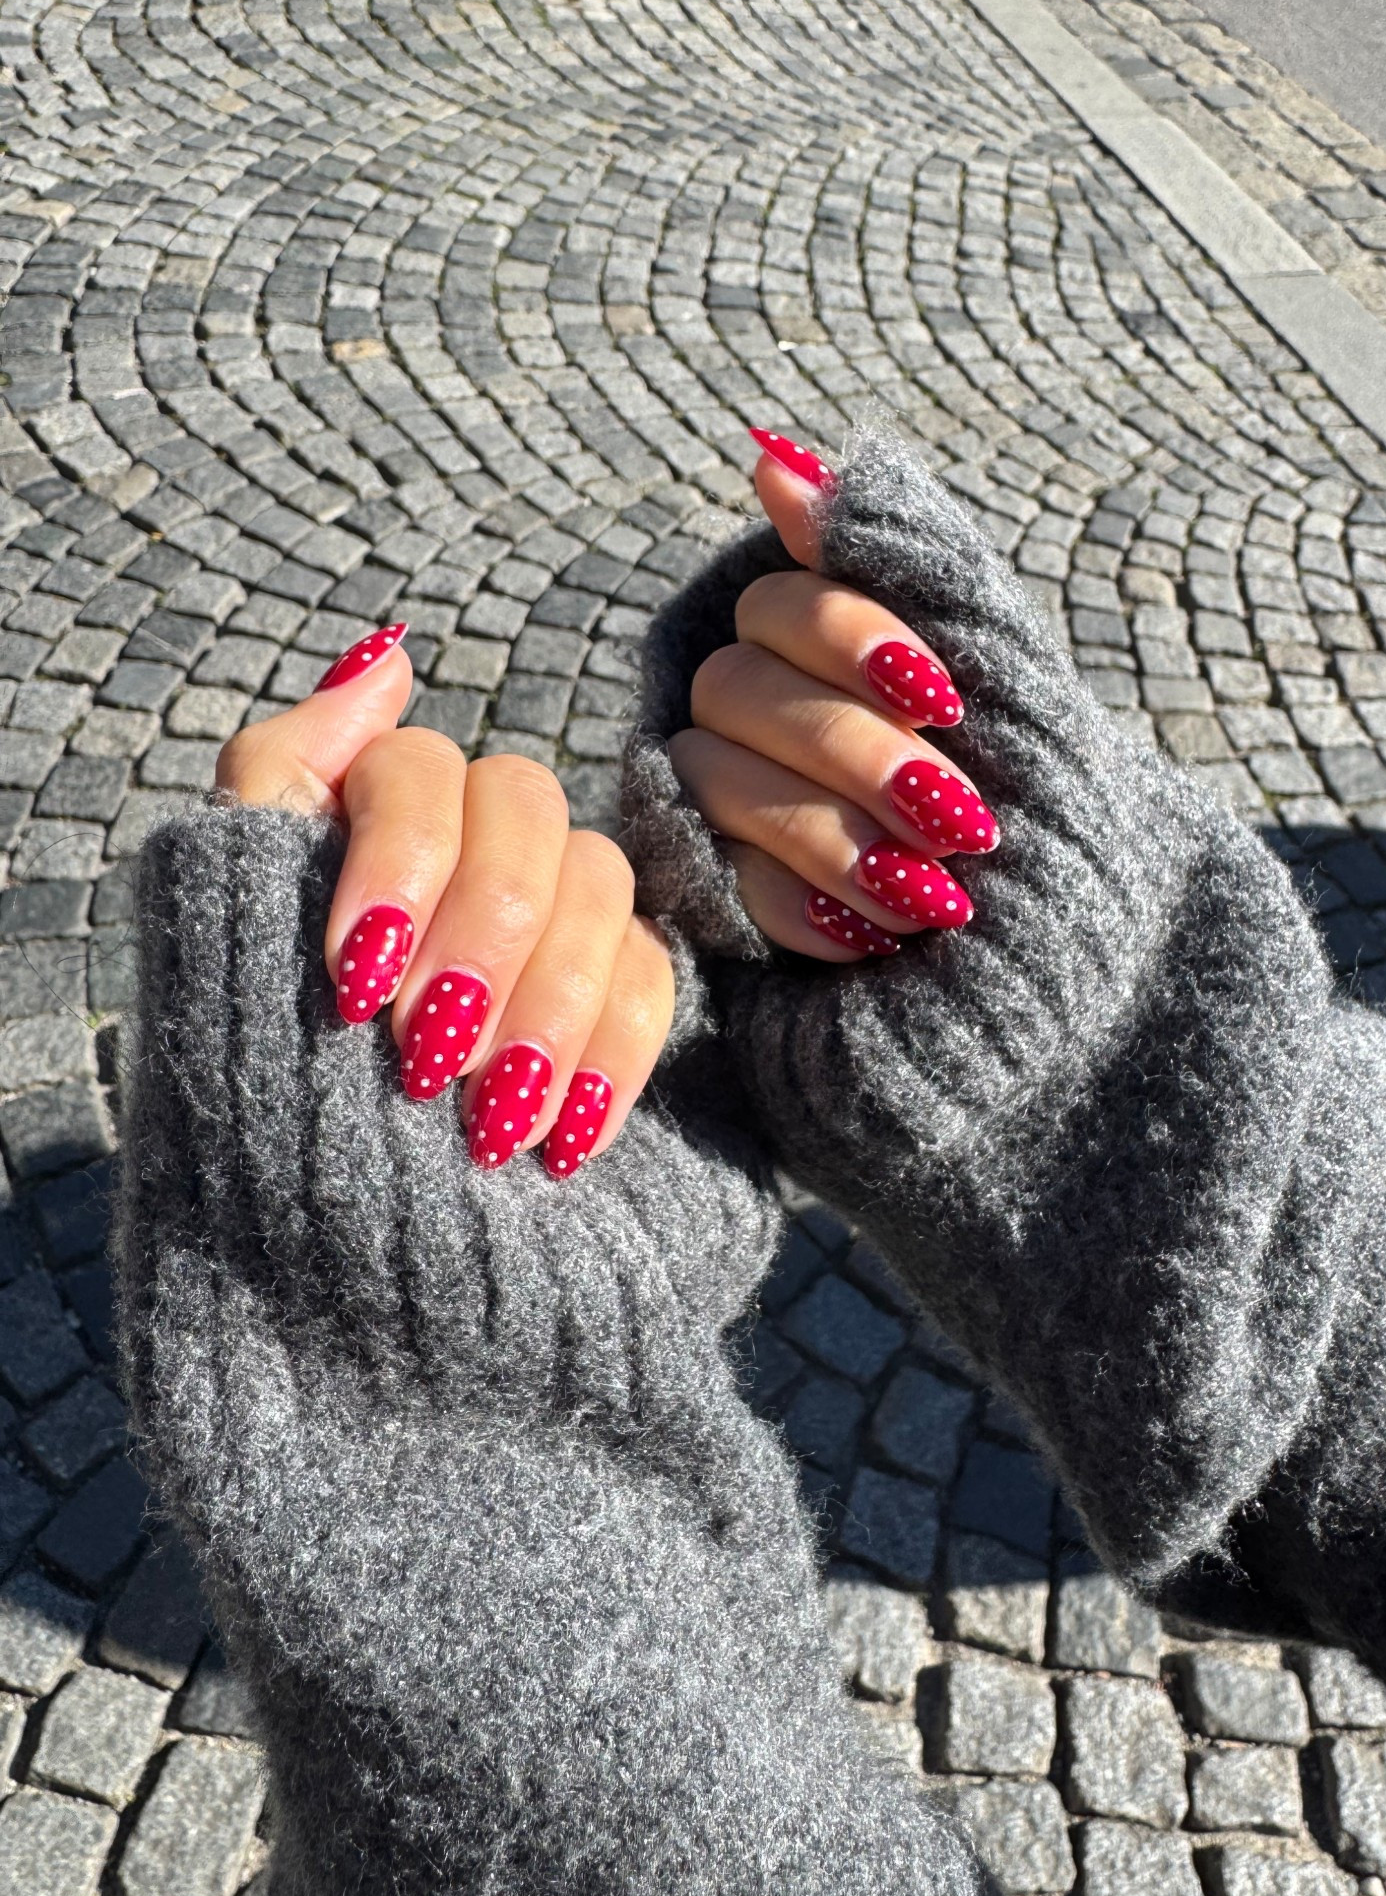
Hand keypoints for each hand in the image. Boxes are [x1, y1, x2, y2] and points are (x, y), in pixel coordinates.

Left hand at [213, 626, 673, 1177]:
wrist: (312, 1241)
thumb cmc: (256, 1078)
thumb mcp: (225, 922)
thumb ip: (283, 773)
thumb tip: (389, 654)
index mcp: (370, 812)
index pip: (418, 771)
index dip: (400, 862)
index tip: (356, 984)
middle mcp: (466, 844)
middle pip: (527, 814)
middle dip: (482, 939)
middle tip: (426, 1060)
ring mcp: (549, 915)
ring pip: (598, 888)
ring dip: (546, 1007)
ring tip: (489, 1124)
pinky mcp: (611, 989)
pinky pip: (651, 979)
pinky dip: (612, 1058)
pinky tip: (566, 1135)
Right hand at [669, 429, 1001, 959]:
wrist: (1070, 919)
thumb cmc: (1034, 774)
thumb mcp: (995, 666)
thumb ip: (897, 560)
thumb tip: (772, 455)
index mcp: (812, 639)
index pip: (781, 605)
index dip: (853, 640)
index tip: (946, 697)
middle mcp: (750, 706)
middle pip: (737, 690)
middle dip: (855, 754)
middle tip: (959, 819)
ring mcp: (722, 799)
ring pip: (718, 785)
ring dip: (833, 838)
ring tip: (936, 896)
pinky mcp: (718, 890)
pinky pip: (722, 887)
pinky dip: (803, 911)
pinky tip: (880, 935)